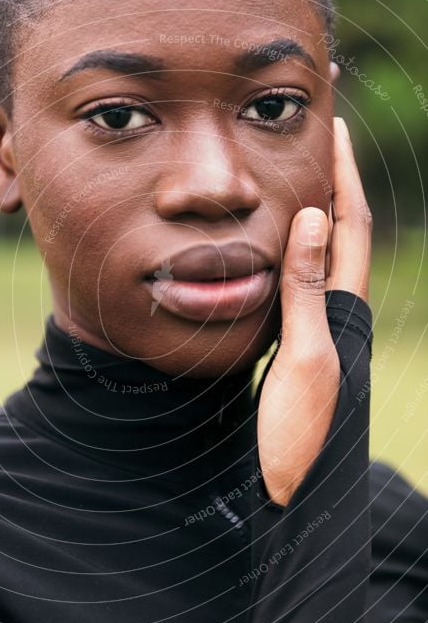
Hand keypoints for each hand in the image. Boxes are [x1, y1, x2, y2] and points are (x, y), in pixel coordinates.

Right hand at [257, 117, 371, 506]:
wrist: (296, 495)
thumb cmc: (302, 434)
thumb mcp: (305, 358)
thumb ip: (307, 291)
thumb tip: (312, 217)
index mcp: (346, 309)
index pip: (350, 225)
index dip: (344, 174)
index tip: (333, 127)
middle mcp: (339, 313)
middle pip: (342, 233)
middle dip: (334, 182)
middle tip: (315, 141)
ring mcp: (320, 331)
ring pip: (321, 257)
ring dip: (314, 213)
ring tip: (293, 179)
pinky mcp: (299, 348)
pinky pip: (301, 285)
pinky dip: (291, 254)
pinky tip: (271, 250)